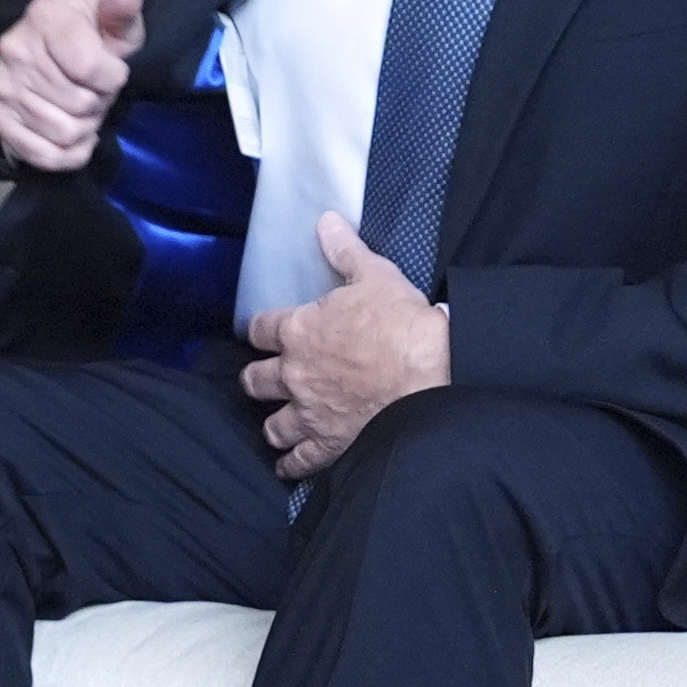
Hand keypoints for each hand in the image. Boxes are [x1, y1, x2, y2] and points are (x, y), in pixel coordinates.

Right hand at [0, 0, 145, 171]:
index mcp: (44, 17)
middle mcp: (14, 50)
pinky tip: (76, 136)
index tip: (113, 71)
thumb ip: (122, 6)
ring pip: (64, 132)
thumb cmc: (88, 37)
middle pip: (80, 104)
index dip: (114, 78)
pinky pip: (43, 155)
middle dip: (100, 103)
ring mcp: (3, 87)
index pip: (91, 68)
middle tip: (96, 92)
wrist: (45, 52)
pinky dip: (70, 153)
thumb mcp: (112, 21)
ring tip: (85, 111)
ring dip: (86, 128)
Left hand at [240, 213, 452, 478]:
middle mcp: (294, 375)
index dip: (260, 331)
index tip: (262, 333)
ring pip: (271, 424)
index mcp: (299, 332)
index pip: (260, 329)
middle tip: (266, 378)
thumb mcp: (375, 277)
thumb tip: (326, 222)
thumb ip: (346, 251)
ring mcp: (308, 413)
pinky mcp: (328, 444)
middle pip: (254, 380)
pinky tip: (291, 464)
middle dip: (258, 378)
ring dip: (273, 422)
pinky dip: (292, 464)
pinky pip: (298, 461)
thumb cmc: (402, 326)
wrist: (431, 376)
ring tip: (279, 421)